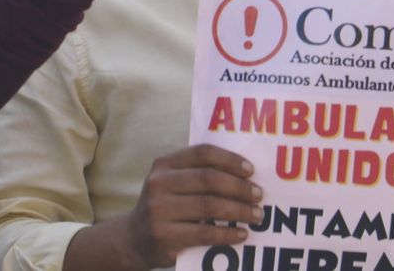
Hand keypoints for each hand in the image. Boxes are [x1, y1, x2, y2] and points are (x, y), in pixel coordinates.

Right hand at [119, 144, 261, 268]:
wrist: (134, 239)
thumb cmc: (166, 207)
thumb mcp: (173, 183)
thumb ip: (198, 174)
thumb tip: (246, 174)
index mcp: (164, 164)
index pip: (202, 153)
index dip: (230, 160)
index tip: (251, 170)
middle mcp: (158, 183)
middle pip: (208, 179)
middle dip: (239, 187)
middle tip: (259, 195)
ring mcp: (158, 210)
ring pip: (209, 206)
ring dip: (239, 211)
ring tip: (257, 215)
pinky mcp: (163, 236)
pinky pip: (204, 233)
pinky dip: (228, 234)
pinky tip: (242, 234)